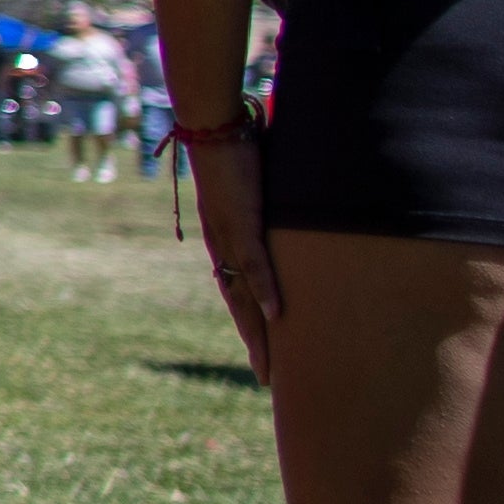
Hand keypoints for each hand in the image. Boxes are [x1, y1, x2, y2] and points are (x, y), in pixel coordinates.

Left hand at [188, 120, 284, 383]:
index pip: (236, 291)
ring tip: (268, 366)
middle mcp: (222, 245)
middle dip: (253, 343)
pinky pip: (253, 263)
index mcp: (223, 240)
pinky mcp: (240, 219)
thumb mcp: (257, 189)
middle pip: (236, 306)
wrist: (214, 124)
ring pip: (242, 295)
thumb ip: (267, 209)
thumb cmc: (237, 150)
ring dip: (257, 332)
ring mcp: (229, 235)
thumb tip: (290, 215)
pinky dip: (265, 290)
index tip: (262, 352)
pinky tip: (276, 317)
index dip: (248, 323)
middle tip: (265, 379)